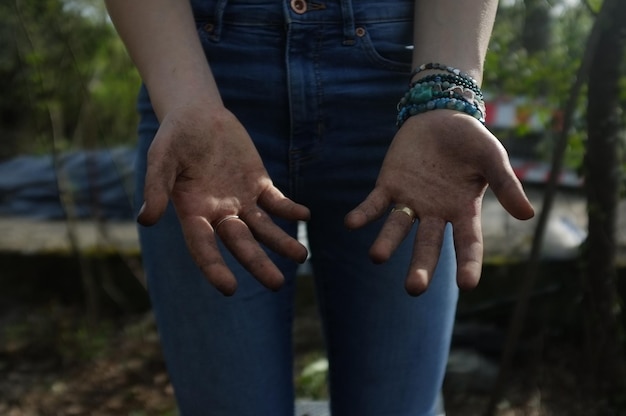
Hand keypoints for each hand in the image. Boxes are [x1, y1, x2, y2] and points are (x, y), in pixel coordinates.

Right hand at [137, 103, 309, 294]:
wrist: (197, 115)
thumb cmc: (174, 137)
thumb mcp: (161, 158)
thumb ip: (156, 187)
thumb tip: (146, 220)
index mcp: (193, 212)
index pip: (203, 246)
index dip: (214, 268)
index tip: (230, 288)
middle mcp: (219, 213)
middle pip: (241, 244)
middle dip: (258, 264)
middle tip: (276, 284)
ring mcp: (241, 200)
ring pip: (264, 228)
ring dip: (282, 242)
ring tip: (301, 256)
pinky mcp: (259, 184)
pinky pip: (277, 202)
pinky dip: (290, 209)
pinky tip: (305, 214)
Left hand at [345, 110, 533, 294]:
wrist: (441, 116)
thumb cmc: (471, 141)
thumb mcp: (493, 159)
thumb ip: (506, 185)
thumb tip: (528, 215)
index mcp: (463, 211)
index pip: (467, 243)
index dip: (468, 264)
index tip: (467, 285)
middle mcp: (435, 213)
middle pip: (428, 245)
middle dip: (421, 267)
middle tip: (414, 288)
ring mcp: (411, 201)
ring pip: (397, 228)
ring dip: (386, 243)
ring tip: (376, 256)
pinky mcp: (389, 185)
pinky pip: (375, 203)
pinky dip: (363, 213)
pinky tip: (351, 223)